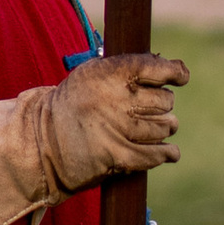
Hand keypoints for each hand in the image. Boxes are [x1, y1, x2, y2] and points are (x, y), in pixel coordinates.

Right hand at [41, 51, 187, 186]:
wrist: (43, 141)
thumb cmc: (73, 104)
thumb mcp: (91, 74)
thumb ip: (126, 68)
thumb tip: (172, 71)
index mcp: (108, 72)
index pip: (156, 67)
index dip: (175, 72)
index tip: (180, 77)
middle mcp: (115, 99)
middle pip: (165, 100)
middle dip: (162, 104)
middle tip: (149, 107)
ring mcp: (119, 129)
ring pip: (165, 126)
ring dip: (164, 128)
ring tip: (151, 128)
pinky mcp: (119, 156)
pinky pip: (158, 154)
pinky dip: (167, 152)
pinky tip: (170, 151)